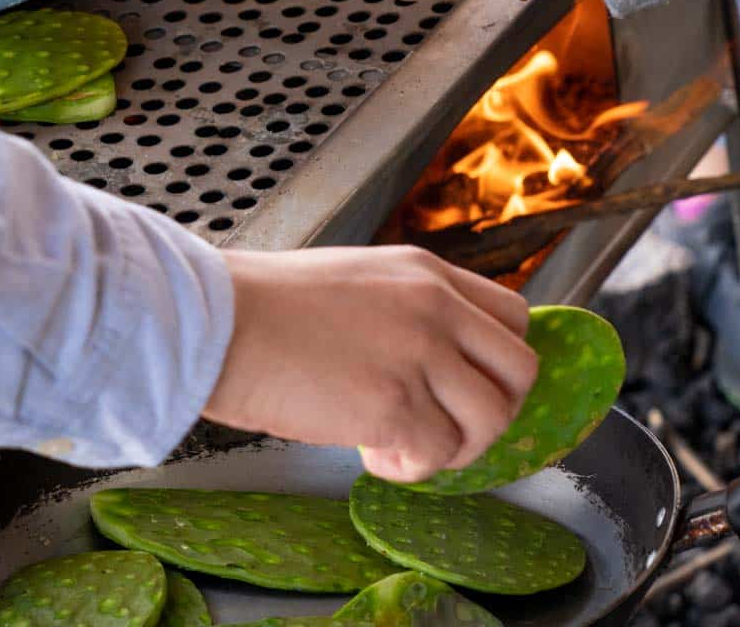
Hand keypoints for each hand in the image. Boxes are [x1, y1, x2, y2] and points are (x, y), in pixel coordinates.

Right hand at [206, 245, 537, 482]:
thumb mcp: (358, 281)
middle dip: (492, 408)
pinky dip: (411, 467)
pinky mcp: (393, 405)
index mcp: (427, 272)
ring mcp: (419, 354)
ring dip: (454, 445)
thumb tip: (432, 360)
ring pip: (491, 420)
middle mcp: (436, 308)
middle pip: (521, 370)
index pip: (513, 314)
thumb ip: (407, 309)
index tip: (469, 385)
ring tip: (402, 442)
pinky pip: (437, 455)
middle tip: (446, 423)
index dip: (499, 360)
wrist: (218, 320)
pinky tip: (370, 452)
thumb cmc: (268, 304)